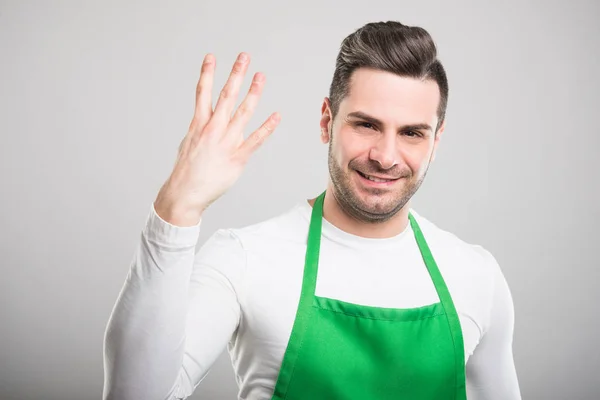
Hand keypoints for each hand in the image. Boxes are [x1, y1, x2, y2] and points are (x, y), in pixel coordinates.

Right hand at [154, 52, 279, 225]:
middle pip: (226, 96)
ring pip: (242, 112)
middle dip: (236, 75)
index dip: (207, 73)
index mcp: (199, 124)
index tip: (212, 56)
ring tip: (260, 77)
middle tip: (244, 57)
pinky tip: (276, 116)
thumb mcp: (190, 141)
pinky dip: (267, 127)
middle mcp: (213, 129)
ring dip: (253, 93)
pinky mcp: (237, 158)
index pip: (203, 92)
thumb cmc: (187, 169)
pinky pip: (256, 140)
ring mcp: (226, 142)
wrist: (185, 192)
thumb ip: (203, 128)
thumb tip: (211, 120)